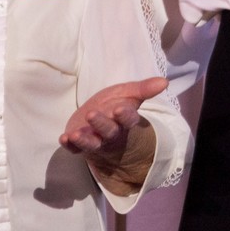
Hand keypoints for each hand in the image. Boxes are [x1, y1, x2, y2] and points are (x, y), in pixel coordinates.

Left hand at [60, 76, 167, 194]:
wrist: (98, 120)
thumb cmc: (115, 106)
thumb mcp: (129, 94)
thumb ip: (145, 89)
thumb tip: (165, 81)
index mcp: (124, 120)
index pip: (128, 119)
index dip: (125, 115)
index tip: (120, 109)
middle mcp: (111, 133)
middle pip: (108, 131)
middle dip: (101, 124)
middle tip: (93, 114)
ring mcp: (95, 140)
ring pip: (91, 144)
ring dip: (83, 140)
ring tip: (75, 134)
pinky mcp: (79, 145)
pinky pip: (75, 149)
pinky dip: (70, 145)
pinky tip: (63, 138)